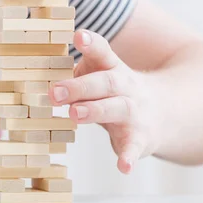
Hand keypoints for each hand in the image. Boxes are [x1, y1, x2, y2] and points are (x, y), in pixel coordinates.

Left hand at [48, 29, 162, 173]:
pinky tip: (123, 167)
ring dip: (95, 111)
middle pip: (106, 82)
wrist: (165, 113)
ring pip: (117, 109)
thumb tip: (36, 77)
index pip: (103, 53)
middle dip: (79, 87)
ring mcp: (135, 113)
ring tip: (74, 115)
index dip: (91, 43)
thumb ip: (75, 76)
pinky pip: (135, 147)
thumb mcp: (100, 77)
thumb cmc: (115, 93)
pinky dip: (129, 156)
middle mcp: (127, 87)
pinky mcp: (141, 138)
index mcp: (113, 69)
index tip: (78, 35)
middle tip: (54, 93)